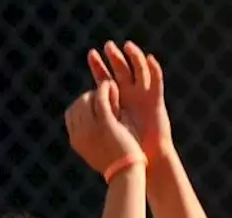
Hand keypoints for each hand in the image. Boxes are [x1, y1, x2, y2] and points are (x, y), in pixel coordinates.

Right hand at [65, 82, 142, 175]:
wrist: (127, 175)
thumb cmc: (119, 166)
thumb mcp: (102, 150)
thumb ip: (95, 135)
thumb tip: (97, 120)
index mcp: (75, 141)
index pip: (71, 113)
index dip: (82, 105)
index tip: (94, 104)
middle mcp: (79, 133)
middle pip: (79, 104)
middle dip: (90, 96)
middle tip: (103, 94)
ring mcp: (91, 127)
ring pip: (88, 99)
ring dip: (98, 91)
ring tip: (109, 88)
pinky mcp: (105, 123)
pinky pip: (100, 98)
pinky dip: (105, 89)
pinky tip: (111, 86)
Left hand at [87, 40, 172, 162]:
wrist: (148, 157)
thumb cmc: (126, 146)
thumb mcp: (107, 126)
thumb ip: (95, 116)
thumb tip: (75, 110)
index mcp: (116, 100)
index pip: (105, 78)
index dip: (99, 66)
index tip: (91, 54)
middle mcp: (130, 94)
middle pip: (122, 70)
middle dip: (115, 57)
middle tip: (108, 46)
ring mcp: (144, 96)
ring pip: (140, 71)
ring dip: (135, 57)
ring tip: (128, 46)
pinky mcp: (156, 101)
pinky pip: (157, 81)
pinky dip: (155, 69)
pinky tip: (150, 58)